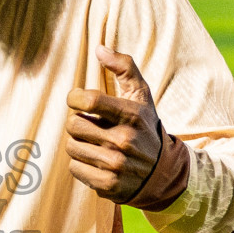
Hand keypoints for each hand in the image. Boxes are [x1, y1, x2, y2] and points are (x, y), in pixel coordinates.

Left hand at [64, 45, 162, 203]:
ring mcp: (116, 165)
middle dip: (78, 123)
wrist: (162, 172)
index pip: (88, 100)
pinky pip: (74, 168)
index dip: (75, 97)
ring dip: (79, 144)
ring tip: (96, 143)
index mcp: (131, 115)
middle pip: (73, 125)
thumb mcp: (141, 95)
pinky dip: (81, 164)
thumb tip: (99, 48)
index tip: (77, 99)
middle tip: (91, 126)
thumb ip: (124, 66)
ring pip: (71, 147)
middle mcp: (124, 141)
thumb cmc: (144, 125)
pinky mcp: (108, 185)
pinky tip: (97, 161)